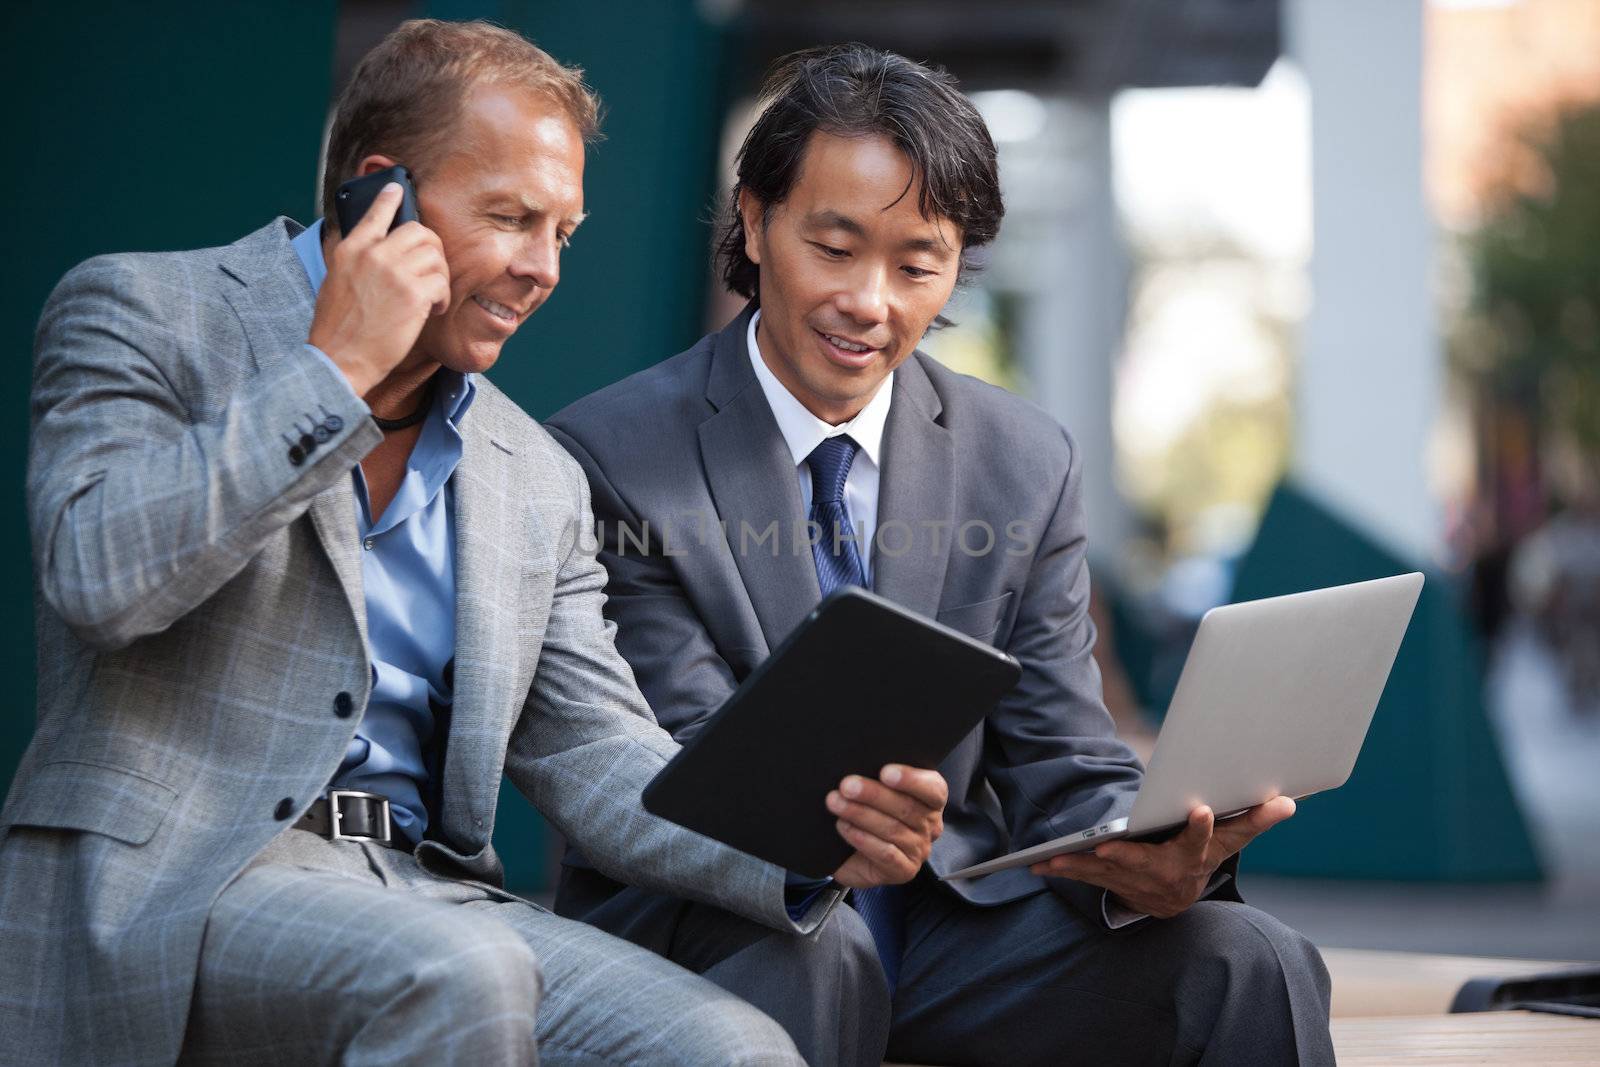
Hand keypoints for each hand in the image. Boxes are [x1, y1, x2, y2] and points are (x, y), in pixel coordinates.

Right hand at [308, 182, 450, 396]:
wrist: (340, 358)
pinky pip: (442, 282)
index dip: (390, 199)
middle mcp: (372, 254)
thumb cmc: (339, 328)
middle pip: (420, 231)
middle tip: (432, 271)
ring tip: (431, 297)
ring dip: (440, 276)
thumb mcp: (337, 282)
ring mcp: (394, 272)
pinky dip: (443, 297)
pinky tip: (433, 310)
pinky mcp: (413, 294)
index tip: (398, 189)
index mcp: (351, 249)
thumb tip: (379, 248)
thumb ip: (357, 260)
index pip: (375, 213)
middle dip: (433, 250)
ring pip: (436, 255)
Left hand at [827, 765, 946, 888]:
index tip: (885, 772)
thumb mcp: (877, 791)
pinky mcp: (904, 870)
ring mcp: (919, 850)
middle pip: (907, 807)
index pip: (933, 789)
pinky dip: (862, 839)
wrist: (855, 853)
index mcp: (931, 800)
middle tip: (847, 785)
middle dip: (874, 794)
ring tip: (835, 802)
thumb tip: (860, 761)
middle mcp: (930, 825)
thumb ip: (878, 778)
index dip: (911, 780)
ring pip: (893, 829)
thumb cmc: (869, 811)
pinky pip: (885, 854)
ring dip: (860, 814)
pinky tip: (844, 827)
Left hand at [1028, 796, 1295, 918]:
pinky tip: (1037, 864)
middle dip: (1124, 858)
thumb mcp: (1228, 840)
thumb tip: (1288, 800)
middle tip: (1106, 849)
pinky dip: (1061, 871)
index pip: (1201, 841)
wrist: (1174, 897)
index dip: (1199, 828)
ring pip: (1106, 874)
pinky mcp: (1110, 884)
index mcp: (1193, 858)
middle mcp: (1163, 874)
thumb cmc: (1201, 856)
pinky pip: (1083, 878)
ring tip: (1056, 858)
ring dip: (1080, 867)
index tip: (1197, 807)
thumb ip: (1253, 819)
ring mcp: (1134, 883)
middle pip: (1144, 864)